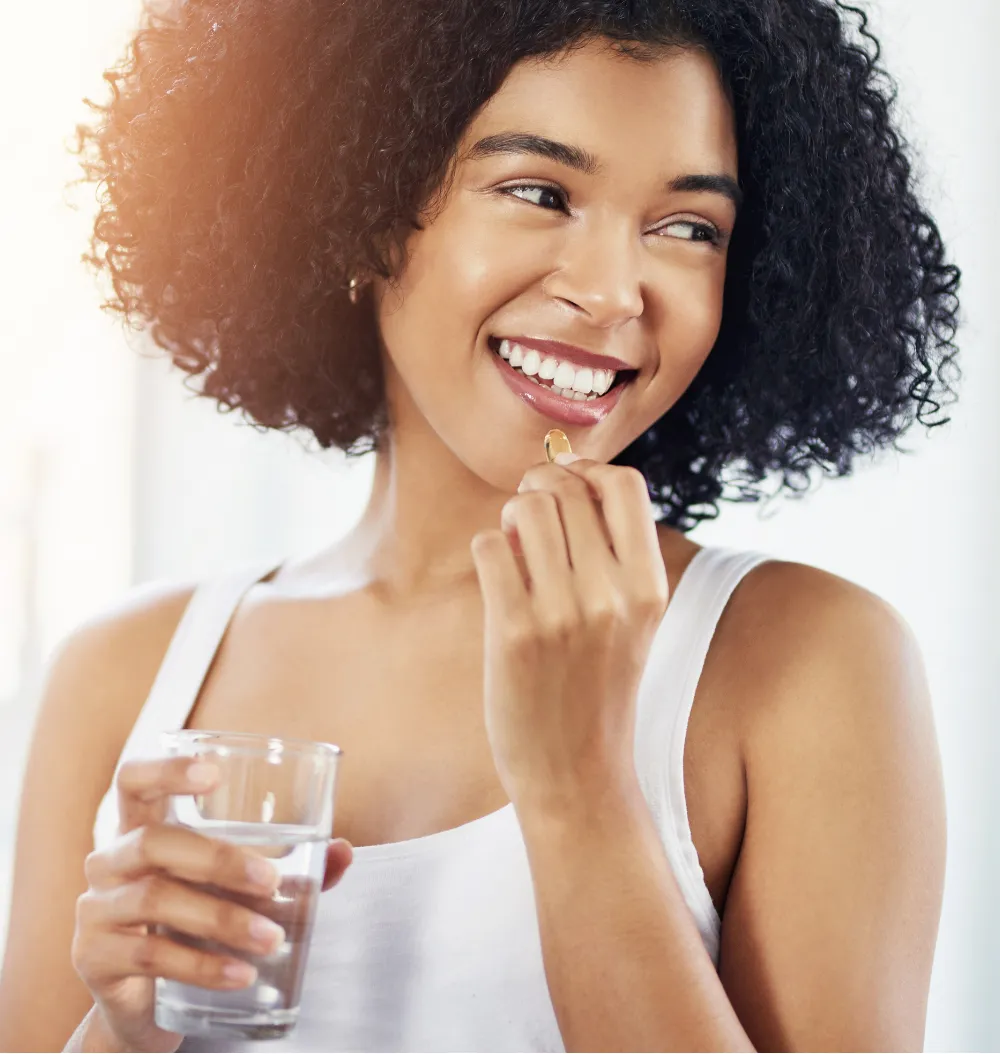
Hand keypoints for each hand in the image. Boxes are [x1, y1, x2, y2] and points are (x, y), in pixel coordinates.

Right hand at [71, 757, 352, 1052]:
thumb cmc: (197, 922)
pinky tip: (242, 974)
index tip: (214, 773)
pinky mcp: (95, 959)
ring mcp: (97, 909)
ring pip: (154, 899)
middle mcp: (111, 860)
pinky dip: (203, 965)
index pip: (134, 780)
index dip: (167, 770)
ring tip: (272, 938)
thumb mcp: (239, 891)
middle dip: (218, 858)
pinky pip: (150, 956)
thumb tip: (343, 851)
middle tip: (273, 879)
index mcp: (142, 827)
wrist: (149, 1002)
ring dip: (221, 918)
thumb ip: (293, 869)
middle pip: (153, 841)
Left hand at [469, 454, 668, 812]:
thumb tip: (564, 480)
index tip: (567, 485)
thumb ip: (612, 556)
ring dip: (511, 516)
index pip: (625, 484)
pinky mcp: (515, 632)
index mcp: (649, 587)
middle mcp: (612, 594)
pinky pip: (491, 547)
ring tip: (514, 545)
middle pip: (567, 487)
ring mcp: (564, 612)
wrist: (576, 773)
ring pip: (526, 508)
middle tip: (528, 515)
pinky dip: (489, 551)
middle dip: (538, 488)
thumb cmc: (597, 689)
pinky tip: (499, 580)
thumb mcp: (631, 621)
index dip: (588, 470)